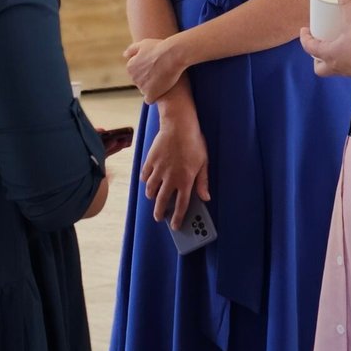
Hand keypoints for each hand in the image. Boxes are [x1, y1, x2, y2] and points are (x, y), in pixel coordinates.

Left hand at [124, 36, 188, 103]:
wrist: (173, 54)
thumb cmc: (160, 47)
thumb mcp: (144, 44)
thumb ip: (132, 50)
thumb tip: (124, 55)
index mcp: (130, 67)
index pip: (136, 73)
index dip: (146, 71)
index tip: (155, 67)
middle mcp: (133, 78)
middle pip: (140, 82)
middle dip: (148, 80)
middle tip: (161, 73)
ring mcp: (141, 87)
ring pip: (145, 91)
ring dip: (153, 88)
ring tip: (164, 80)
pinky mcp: (151, 94)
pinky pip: (150, 99)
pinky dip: (155, 96)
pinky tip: (162, 90)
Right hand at [139, 106, 209, 227]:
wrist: (178, 124)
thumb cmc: (194, 142)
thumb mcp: (203, 162)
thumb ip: (203, 182)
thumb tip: (205, 197)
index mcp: (185, 180)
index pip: (181, 205)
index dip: (178, 218)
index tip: (175, 226)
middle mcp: (170, 178)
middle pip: (162, 202)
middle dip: (160, 213)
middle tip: (160, 217)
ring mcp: (158, 170)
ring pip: (151, 190)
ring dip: (152, 197)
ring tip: (154, 198)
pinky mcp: (150, 161)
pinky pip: (145, 176)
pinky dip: (146, 181)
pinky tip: (149, 181)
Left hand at [299, 0, 350, 80]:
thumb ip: (347, 5)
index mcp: (328, 54)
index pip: (309, 47)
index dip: (304, 38)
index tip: (304, 30)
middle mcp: (334, 66)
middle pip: (318, 67)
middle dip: (316, 57)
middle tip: (320, 44)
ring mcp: (346, 71)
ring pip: (331, 69)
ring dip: (330, 59)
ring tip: (335, 46)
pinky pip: (345, 68)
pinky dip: (344, 60)